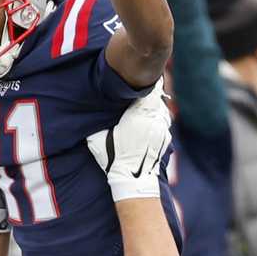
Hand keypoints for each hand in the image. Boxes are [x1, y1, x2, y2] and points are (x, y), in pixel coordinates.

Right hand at [86, 79, 172, 200]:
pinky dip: (158, 118)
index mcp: (136, 116)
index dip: (145, 82)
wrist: (133, 180)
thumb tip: (91, 109)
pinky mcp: (165, 138)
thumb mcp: (98, 138)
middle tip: (144, 84)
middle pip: (155, 98)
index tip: (142, 75)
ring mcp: (161, 129)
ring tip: (146, 103)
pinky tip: (150, 120)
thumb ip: (99, 120)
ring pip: (160, 109)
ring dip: (154, 106)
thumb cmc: (113, 158)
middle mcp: (151, 120)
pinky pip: (163, 121)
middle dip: (149, 92)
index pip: (146, 92)